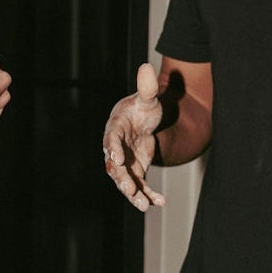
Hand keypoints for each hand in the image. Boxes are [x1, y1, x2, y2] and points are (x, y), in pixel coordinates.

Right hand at [103, 63, 166, 210]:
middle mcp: (116, 148)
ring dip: (134, 193)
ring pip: (126, 180)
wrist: (146, 122)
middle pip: (114, 166)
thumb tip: (146, 66)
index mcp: (116, 128)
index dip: (113, 148)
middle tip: (130, 190)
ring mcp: (125, 162)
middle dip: (122, 179)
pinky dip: (149, 194)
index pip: (111, 139)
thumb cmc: (143, 108)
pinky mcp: (135, 171)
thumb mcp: (147, 98)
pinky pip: (140, 185)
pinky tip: (160, 202)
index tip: (117, 158)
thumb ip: (147, 87)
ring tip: (144, 206)